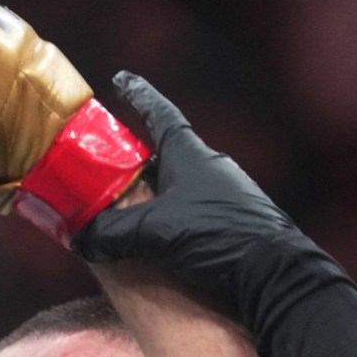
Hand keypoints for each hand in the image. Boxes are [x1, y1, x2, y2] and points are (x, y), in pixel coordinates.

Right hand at [75, 73, 346, 325]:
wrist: (276, 275)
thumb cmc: (218, 237)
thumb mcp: (155, 232)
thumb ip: (112, 232)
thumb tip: (81, 237)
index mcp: (191, 155)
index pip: (159, 114)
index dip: (138, 96)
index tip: (121, 80)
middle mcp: (211, 168)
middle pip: (167, 154)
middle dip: (138, 160)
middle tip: (111, 167)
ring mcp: (227, 197)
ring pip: (180, 188)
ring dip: (155, 195)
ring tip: (128, 213)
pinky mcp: (235, 226)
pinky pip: (193, 215)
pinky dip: (172, 221)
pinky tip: (161, 243)